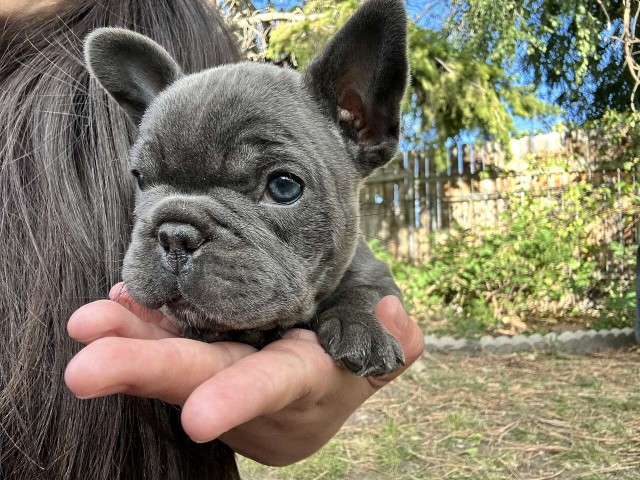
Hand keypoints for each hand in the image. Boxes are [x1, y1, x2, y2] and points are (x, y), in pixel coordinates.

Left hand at [65, 284, 423, 465]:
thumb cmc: (356, 340)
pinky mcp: (204, 347)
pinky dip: (138, 325)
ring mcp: (226, 367)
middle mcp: (255, 385)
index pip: (277, 386)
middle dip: (147, 372)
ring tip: (88, 324)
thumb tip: (392, 318)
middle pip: (203, 377)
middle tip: (86, 368)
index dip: (242, 398)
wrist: (324, 353)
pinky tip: (114, 307)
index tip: (198, 418)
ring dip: (128, 345)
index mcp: (307, 382)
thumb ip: (395, 340)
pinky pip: (167, 337)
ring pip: (173, 359)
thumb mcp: (384, 341)